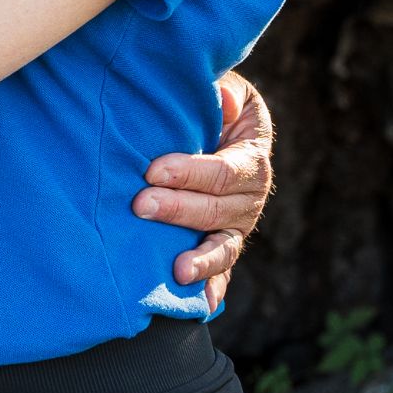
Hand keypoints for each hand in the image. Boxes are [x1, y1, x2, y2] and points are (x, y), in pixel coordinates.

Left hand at [130, 69, 274, 309]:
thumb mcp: (223, 87)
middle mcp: (252, 195)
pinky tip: (201, 305)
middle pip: (219, 209)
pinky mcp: (223, 241)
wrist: (218, 124)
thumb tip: (221, 100)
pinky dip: (213, 287)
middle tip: (140, 206)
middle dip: (178, 209)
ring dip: (201, 259)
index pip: (224, 170)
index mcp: (252, 155)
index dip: (190, 172)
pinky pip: (223, 269)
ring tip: (177, 270)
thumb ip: (220, 91)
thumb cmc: (211, 102)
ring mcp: (238, 223)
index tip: (153, 170)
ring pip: (224, 245)